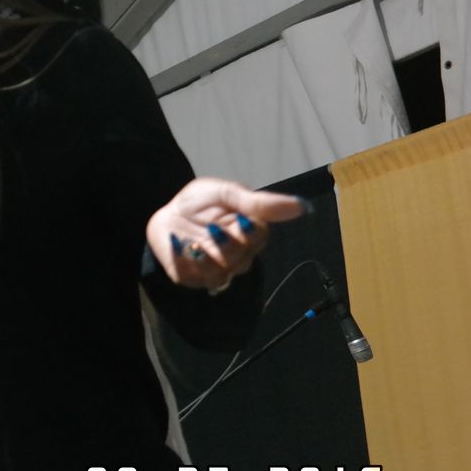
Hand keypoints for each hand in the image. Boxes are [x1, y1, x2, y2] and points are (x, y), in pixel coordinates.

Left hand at [146, 177, 305, 291]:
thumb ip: (258, 203)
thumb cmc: (202, 201)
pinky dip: (182, 260)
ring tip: (193, 241)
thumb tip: (302, 206)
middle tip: (212, 229)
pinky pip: (189, 277)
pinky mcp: (190, 277)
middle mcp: (236, 256)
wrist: (168, 213)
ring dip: (205, 259)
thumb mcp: (227, 193)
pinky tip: (177, 242)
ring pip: (218, 275)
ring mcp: (214, 269)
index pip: (258, 238)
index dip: (249, 232)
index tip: (240, 218)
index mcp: (250, 234)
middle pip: (240, 260)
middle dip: (226, 246)